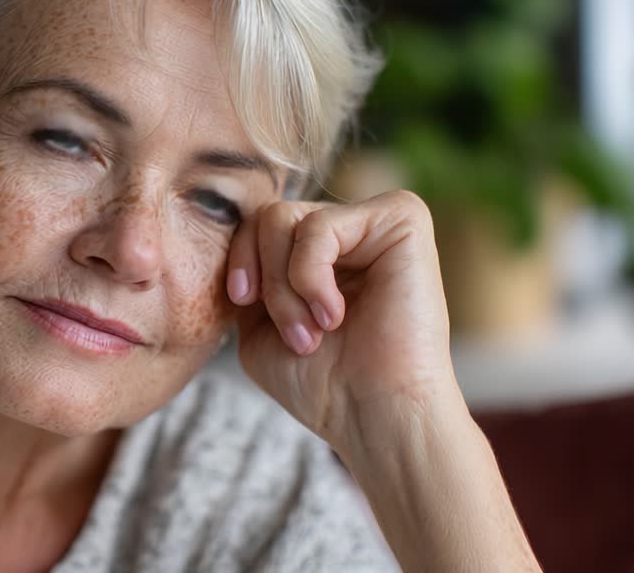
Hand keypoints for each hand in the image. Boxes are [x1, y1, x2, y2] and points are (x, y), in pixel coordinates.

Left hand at [226, 190, 459, 452]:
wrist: (376, 418)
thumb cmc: (324, 382)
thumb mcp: (257, 325)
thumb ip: (248, 275)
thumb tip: (231, 230)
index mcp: (323, 250)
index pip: (256, 224)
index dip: (239, 262)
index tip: (243, 304)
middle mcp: (351, 227)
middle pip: (267, 216)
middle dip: (266, 280)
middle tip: (295, 334)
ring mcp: (376, 220)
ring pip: (284, 218)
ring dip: (284, 286)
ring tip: (312, 333)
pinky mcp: (402, 219)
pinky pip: (319, 225)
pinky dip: (310, 277)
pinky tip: (335, 316)